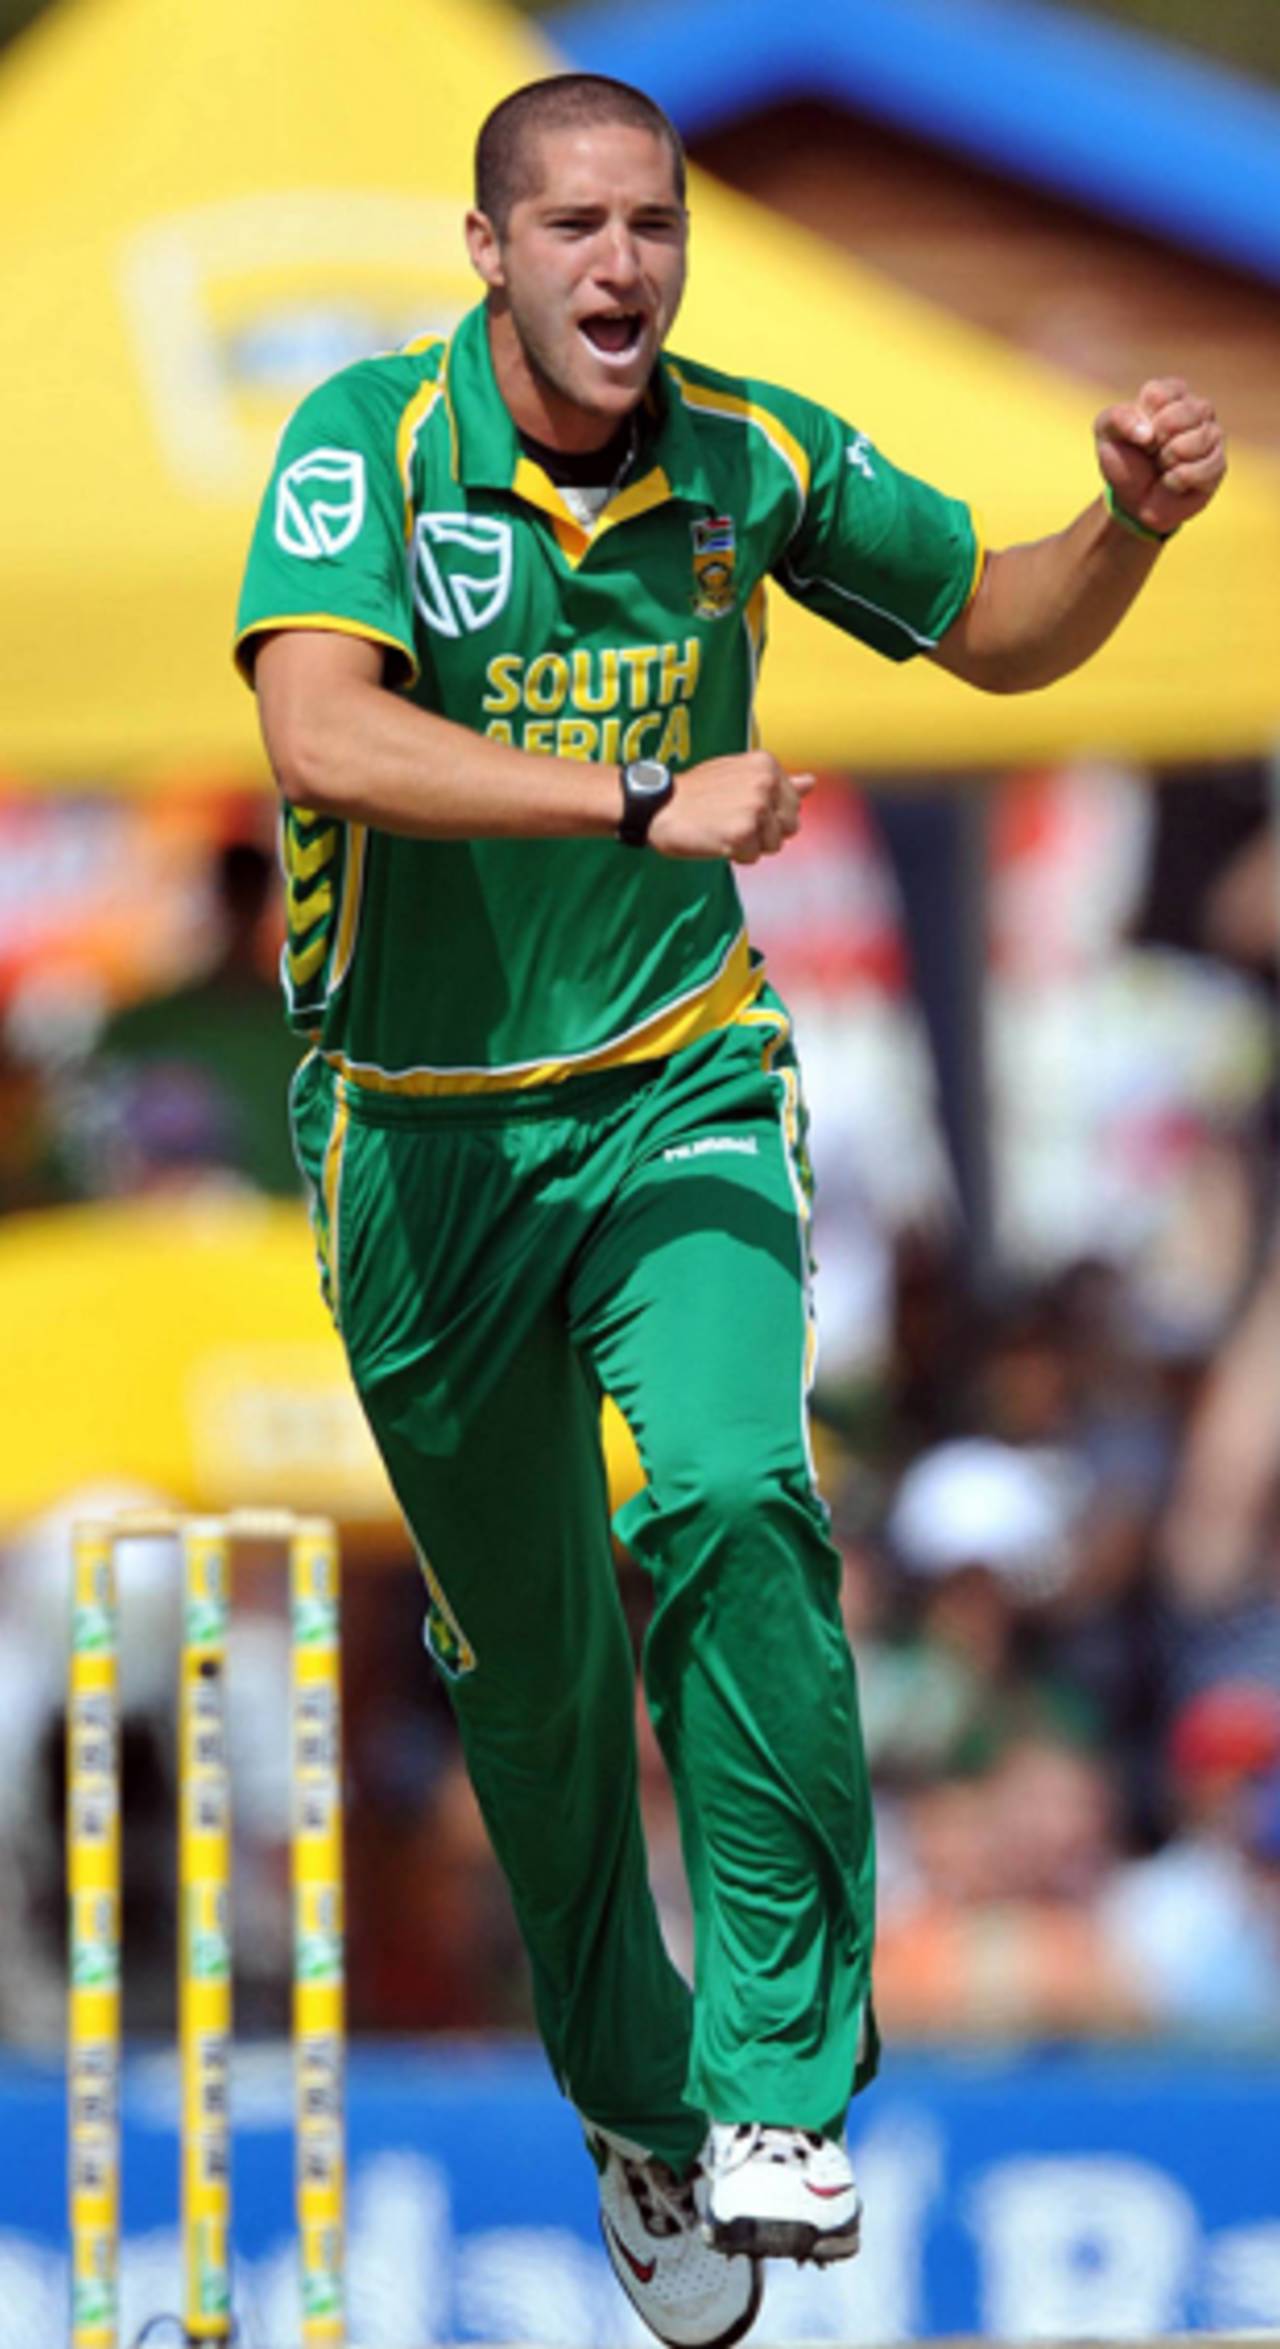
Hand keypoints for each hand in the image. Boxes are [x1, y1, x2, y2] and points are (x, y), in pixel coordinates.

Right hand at [647, 752, 814, 862]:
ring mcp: (756, 808)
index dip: (768, 815)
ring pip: (774, 845)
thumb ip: (779, 782)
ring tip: (723, 828)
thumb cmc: (696, 793)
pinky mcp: (743, 833)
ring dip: (750, 845)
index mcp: (766, 765)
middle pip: (789, 827)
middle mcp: (765, 782)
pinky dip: (735, 856)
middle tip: (731, 820)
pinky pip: (754, 858)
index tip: (738, 806)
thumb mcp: (739, 776)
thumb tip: (812, 783)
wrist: (658, 806)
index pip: (794, 806)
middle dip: (764, 832)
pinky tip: (716, 840)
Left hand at [1094, 377, 1225, 538]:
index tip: (1137, 435)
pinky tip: (1172, 482)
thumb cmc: (1124, 459)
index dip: (1141, 420)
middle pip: (1184, 413)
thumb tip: (1148, 433)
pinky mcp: (1218, 463)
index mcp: (1170, 393)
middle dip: (1158, 440)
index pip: (1158, 394)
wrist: (1134, 501)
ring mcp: (1211, 435)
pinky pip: (1207, 467)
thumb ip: (1117, 418)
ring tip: (1162, 466)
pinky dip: (1180, 479)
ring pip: (1199, 438)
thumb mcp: (1106, 432)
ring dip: (1169, 459)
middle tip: (1151, 452)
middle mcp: (1196, 408)